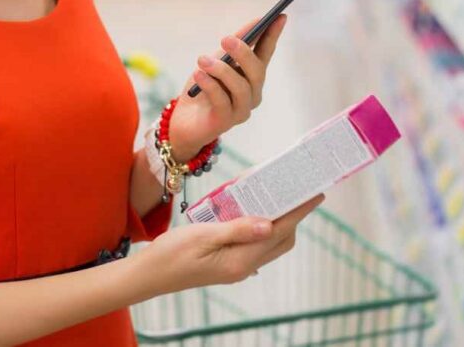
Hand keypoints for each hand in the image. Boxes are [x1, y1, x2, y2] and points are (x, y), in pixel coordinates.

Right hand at [135, 194, 323, 293]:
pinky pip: (255, 243)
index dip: (299, 212)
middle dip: (293, 215)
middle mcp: (244, 266)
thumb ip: (238, 229)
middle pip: (281, 239)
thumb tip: (269, 223)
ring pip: (269, 242)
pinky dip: (261, 226)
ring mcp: (237, 266)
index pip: (279, 232)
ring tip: (276, 195)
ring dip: (277, 220)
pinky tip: (252, 210)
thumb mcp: (203, 235)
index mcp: (241, 261)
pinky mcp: (229, 263)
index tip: (315, 194)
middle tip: (296, 189)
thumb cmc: (171, 253)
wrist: (149, 274)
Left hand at [169, 14, 287, 158]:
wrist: (182, 120)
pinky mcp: (225, 122)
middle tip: (226, 39)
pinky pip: (222, 101)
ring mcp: (240, 110)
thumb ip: (233, 45)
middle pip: (257, 72)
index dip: (273, 35)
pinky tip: (199, 75)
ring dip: (221, 70)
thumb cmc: (202, 87)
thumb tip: (255, 22)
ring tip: (202, 60)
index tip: (279, 16)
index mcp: (251, 77)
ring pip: (241, 88)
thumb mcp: (215, 60)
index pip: (266, 53)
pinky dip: (210, 85)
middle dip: (243, 53)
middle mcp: (251, 94)